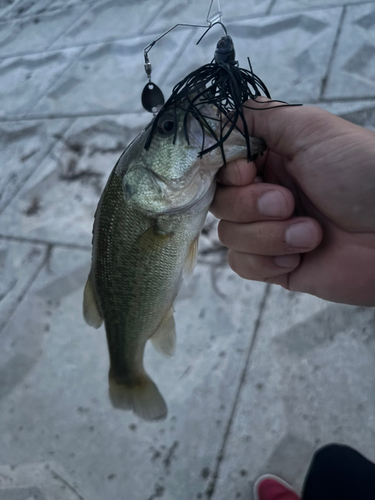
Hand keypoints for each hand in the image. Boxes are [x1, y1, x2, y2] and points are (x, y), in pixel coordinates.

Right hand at [211, 98, 374, 305]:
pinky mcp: (276, 265)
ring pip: (228, 235)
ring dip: (268, 236)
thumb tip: (216, 121)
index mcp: (271, 160)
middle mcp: (265, 195)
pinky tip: (299, 256)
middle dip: (250, 205)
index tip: (248, 173)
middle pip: (220, 202)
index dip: (227, 174)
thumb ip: (258, 117)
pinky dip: (266, 261)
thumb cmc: (361, 173)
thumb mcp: (309, 128)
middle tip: (288, 203)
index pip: (221, 168)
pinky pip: (242, 265)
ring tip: (311, 234)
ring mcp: (269, 231)